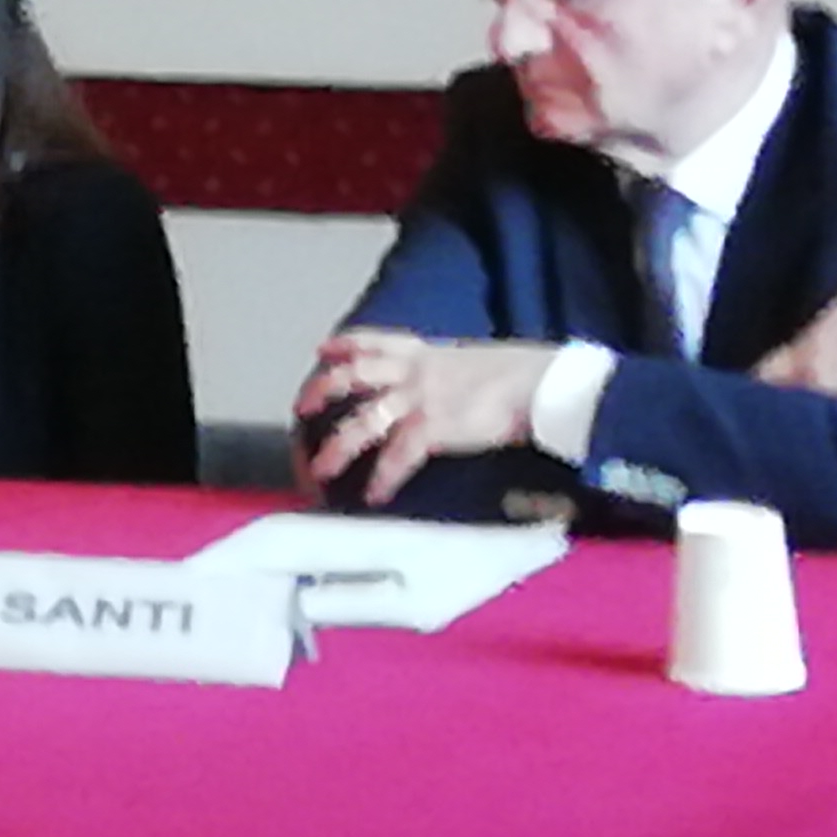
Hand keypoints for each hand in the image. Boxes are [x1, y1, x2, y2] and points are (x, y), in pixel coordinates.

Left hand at [294, 328, 551, 505]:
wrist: (535, 383)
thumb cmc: (515, 376)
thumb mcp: (470, 363)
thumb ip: (447, 373)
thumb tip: (448, 386)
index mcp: (423, 353)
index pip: (373, 340)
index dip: (344, 344)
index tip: (323, 348)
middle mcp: (412, 372)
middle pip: (353, 375)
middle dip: (322, 389)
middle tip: (301, 406)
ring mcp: (419, 399)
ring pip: (362, 421)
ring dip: (338, 447)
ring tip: (321, 470)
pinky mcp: (431, 428)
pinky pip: (396, 457)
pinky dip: (383, 479)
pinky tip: (376, 496)